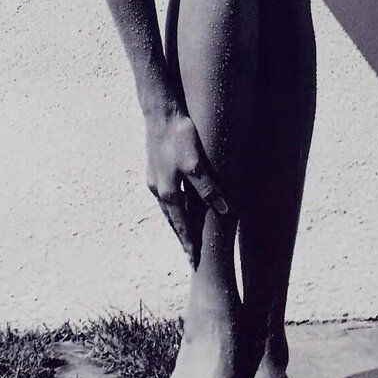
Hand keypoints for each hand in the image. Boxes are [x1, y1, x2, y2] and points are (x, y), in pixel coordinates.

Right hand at [145, 109, 228, 268]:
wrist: (160, 114)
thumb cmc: (179, 137)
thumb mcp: (196, 164)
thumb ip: (208, 188)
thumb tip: (222, 210)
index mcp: (169, 193)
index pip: (182, 227)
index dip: (189, 244)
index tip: (194, 262)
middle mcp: (159, 190)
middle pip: (173, 221)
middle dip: (182, 237)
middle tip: (190, 254)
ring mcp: (155, 179)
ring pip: (168, 208)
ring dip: (177, 222)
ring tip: (185, 233)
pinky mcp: (155, 167)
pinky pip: (166, 195)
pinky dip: (174, 205)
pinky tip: (178, 201)